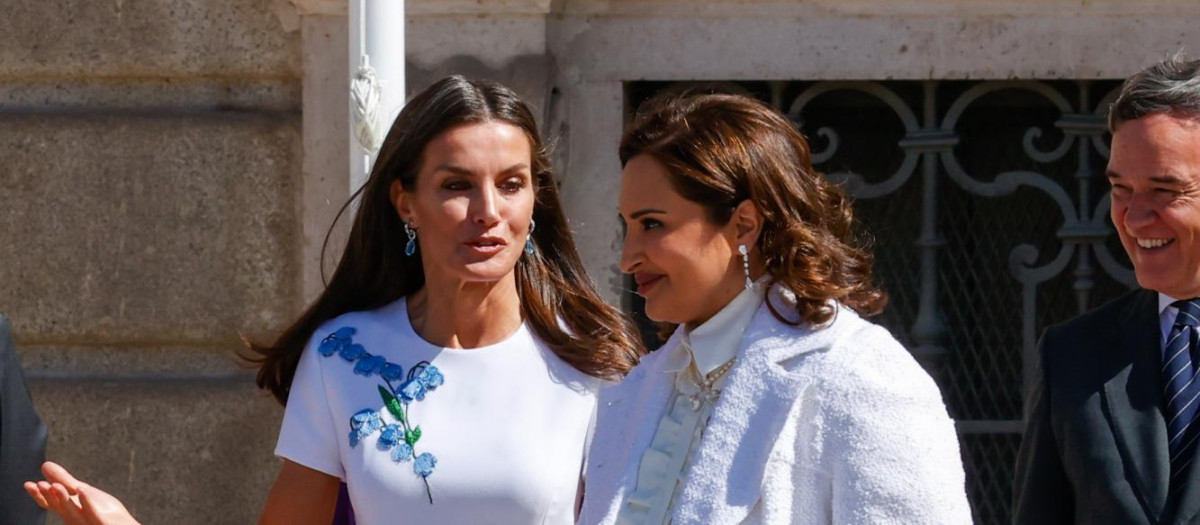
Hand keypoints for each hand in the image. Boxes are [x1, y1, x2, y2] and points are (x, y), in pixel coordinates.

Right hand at [23, 461, 140, 524]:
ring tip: (55, 485)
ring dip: (63, 499)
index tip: (27, 484)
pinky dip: (86, 502)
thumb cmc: (102, 510)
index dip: (39, 495)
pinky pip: (92, 513)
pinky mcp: (102, 523)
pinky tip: (82, 490)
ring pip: (72, 511)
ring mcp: (87, 521)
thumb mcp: (81, 491)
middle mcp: (74, 517)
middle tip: (38, 484)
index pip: (50, 503)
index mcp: (68, 510)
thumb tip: (44, 465)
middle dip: (48, 496)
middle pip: (58, 507)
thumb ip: (64, 480)